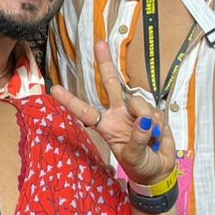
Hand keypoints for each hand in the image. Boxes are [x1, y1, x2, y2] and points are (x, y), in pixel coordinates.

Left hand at [50, 41, 176, 186]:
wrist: (159, 170)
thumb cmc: (140, 166)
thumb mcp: (134, 158)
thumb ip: (138, 139)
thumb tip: (143, 120)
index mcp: (106, 126)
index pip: (85, 112)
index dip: (70, 101)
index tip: (54, 89)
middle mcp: (119, 114)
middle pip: (111, 84)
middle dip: (106, 63)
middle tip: (99, 44)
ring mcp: (136, 112)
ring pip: (139, 102)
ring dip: (147, 120)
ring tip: (150, 138)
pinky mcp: (152, 113)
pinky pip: (155, 112)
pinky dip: (158, 124)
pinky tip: (157, 135)